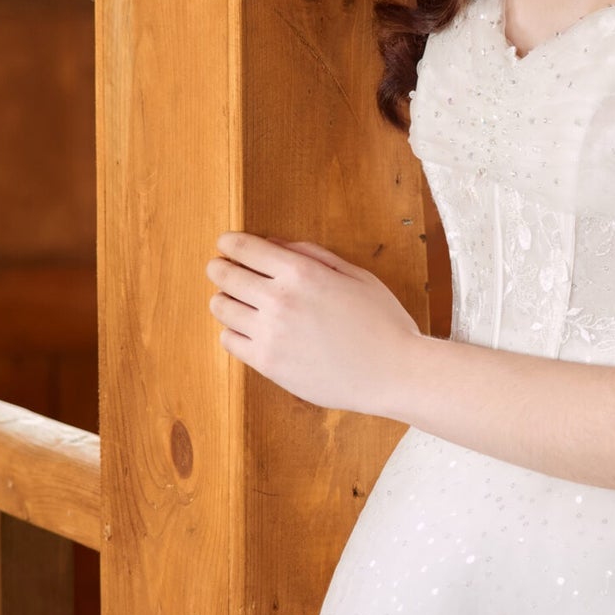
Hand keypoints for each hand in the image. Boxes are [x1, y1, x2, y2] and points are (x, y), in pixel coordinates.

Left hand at [206, 233, 422, 416]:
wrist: (394, 373)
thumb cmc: (382, 322)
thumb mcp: (356, 275)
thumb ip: (313, 255)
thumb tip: (275, 244)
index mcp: (302, 272)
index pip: (244, 248)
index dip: (230, 242)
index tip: (227, 243)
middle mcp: (280, 300)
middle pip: (225, 275)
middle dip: (220, 267)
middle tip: (222, 269)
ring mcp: (271, 334)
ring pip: (221, 307)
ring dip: (225, 299)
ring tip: (237, 301)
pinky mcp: (268, 363)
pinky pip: (229, 340)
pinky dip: (233, 331)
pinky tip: (249, 329)